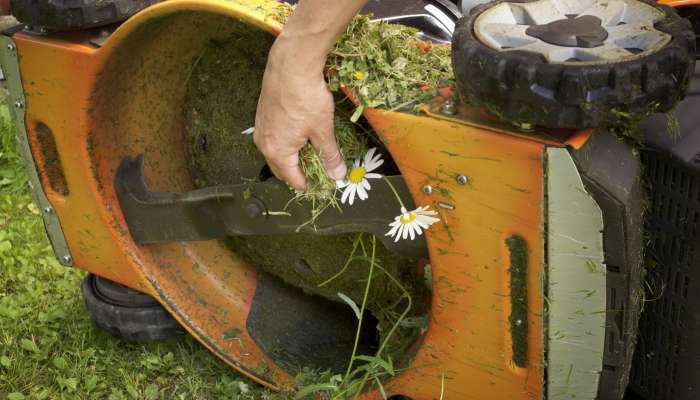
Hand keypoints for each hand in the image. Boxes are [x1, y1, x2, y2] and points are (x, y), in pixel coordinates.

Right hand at [254, 38, 346, 190]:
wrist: (291, 64)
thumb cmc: (307, 98)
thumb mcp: (323, 130)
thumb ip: (329, 156)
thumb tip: (338, 175)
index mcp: (277, 152)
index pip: (292, 179)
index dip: (310, 184)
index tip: (324, 183)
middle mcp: (264, 143)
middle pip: (281, 168)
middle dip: (298, 172)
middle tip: (318, 171)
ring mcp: (261, 128)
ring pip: (276, 152)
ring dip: (291, 157)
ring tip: (311, 152)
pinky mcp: (262, 114)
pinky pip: (273, 137)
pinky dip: (286, 142)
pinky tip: (300, 133)